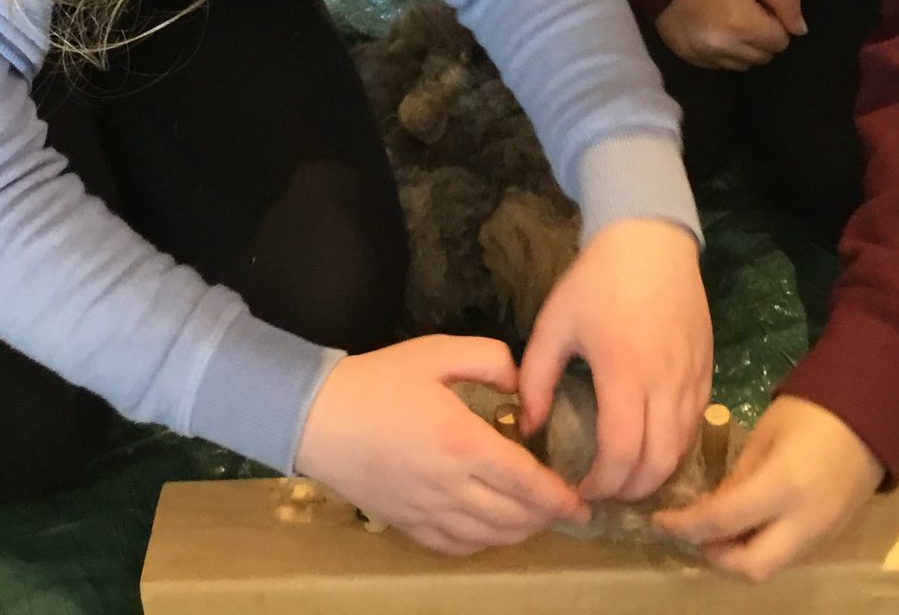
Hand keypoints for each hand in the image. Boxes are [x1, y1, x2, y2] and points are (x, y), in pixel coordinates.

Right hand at [294, 335, 586, 554]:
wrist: (317, 417)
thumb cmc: (380, 381)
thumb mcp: (438, 351)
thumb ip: (490, 359)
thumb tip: (522, 384)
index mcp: (462, 443)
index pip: (526, 483)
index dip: (558, 497)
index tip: (580, 501)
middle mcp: (450, 486)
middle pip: (513, 516)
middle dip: (546, 516)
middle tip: (565, 507)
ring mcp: (426, 511)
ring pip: (488, 536)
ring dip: (520, 532)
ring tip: (536, 518)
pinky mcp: (406, 524)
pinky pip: (455, 546)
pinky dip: (483, 543)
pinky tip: (492, 529)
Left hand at [519, 218, 710, 501]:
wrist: (651, 239)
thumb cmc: (596, 280)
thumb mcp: (553, 324)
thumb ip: (535, 379)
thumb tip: (528, 427)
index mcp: (624, 372)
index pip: (622, 452)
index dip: (603, 482)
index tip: (581, 488)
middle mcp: (666, 382)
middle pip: (659, 463)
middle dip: (630, 491)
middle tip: (604, 492)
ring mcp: (693, 376)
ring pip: (682, 448)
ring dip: (656, 473)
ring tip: (627, 477)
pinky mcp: (707, 368)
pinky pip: (696, 424)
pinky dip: (676, 447)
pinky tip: (652, 447)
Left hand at [653, 396, 881, 580]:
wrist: (871, 414)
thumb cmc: (811, 412)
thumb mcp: (764, 435)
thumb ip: (736, 478)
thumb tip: (710, 510)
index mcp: (781, 486)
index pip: (721, 521)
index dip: (684, 526)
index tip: (659, 520)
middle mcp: (802, 521)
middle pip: (750, 568)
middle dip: (715, 558)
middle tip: (696, 532)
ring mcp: (820, 534)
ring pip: (770, 567)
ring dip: (739, 557)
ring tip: (719, 528)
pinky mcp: (830, 537)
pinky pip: (788, 556)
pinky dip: (762, 548)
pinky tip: (749, 525)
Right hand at [656, 0, 805, 71]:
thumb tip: (800, 30)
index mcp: (743, 24)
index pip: (780, 42)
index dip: (777, 22)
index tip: (763, 5)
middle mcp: (723, 46)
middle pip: (762, 57)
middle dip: (763, 37)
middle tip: (748, 11)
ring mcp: (702, 54)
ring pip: (741, 65)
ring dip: (744, 48)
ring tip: (731, 21)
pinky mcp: (685, 55)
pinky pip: (717, 65)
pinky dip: (722, 52)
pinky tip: (714, 29)